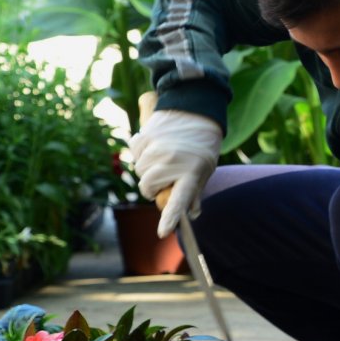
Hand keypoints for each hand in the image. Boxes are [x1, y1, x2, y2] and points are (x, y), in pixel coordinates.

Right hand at [125, 109, 221, 238]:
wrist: (196, 108)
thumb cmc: (202, 143)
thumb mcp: (205, 168)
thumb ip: (194, 191)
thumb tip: (192, 214)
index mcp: (192, 172)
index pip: (179, 201)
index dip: (171, 218)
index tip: (163, 232)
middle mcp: (173, 162)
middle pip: (148, 188)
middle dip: (152, 187)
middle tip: (165, 176)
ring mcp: (157, 149)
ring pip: (140, 171)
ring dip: (147, 168)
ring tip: (163, 155)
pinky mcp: (145, 136)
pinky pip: (134, 152)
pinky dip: (141, 151)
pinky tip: (155, 143)